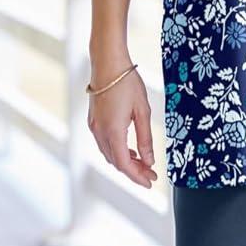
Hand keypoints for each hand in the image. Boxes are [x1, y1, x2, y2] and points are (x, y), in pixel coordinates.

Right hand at [87, 60, 158, 187]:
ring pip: (109, 154)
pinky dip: (118, 151)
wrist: (108, 62)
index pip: (124, 164)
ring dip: (126, 162)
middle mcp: (99, 132)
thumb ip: (145, 139)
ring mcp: (94, 126)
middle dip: (134, 171)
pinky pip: (105, 144)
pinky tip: (130, 150)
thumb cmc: (127, 83)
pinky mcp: (93, 120)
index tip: (151, 182)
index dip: (137, 177)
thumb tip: (149, 160)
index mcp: (113, 131)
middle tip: (151, 175)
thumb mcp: (143, 111)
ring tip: (144, 164)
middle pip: (116, 162)